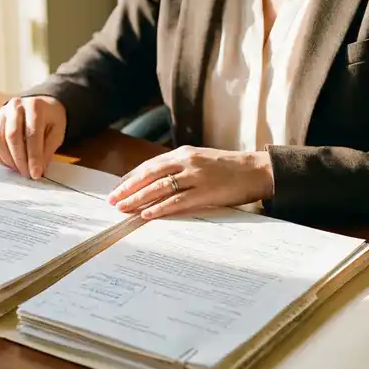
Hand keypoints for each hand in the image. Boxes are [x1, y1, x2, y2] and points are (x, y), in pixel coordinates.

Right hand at [0, 95, 65, 178]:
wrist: (40, 105)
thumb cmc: (50, 120)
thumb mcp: (57, 132)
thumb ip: (48, 149)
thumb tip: (38, 170)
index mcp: (35, 106)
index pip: (32, 134)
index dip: (33, 157)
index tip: (36, 174)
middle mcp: (15, 106)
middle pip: (12, 136)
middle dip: (19, 160)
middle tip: (26, 174)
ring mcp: (1, 113)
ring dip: (7, 159)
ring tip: (19, 169)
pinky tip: (9, 163)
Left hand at [108, 146, 273, 218]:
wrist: (256, 170)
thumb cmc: (228, 169)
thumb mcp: (201, 161)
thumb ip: (180, 168)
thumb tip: (157, 182)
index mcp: (183, 153)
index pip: (150, 165)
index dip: (131, 178)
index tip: (118, 188)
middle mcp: (187, 162)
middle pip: (150, 175)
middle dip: (128, 188)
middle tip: (112, 200)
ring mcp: (196, 176)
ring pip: (159, 188)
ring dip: (138, 199)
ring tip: (123, 208)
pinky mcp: (206, 192)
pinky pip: (177, 202)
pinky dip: (160, 208)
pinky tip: (146, 215)